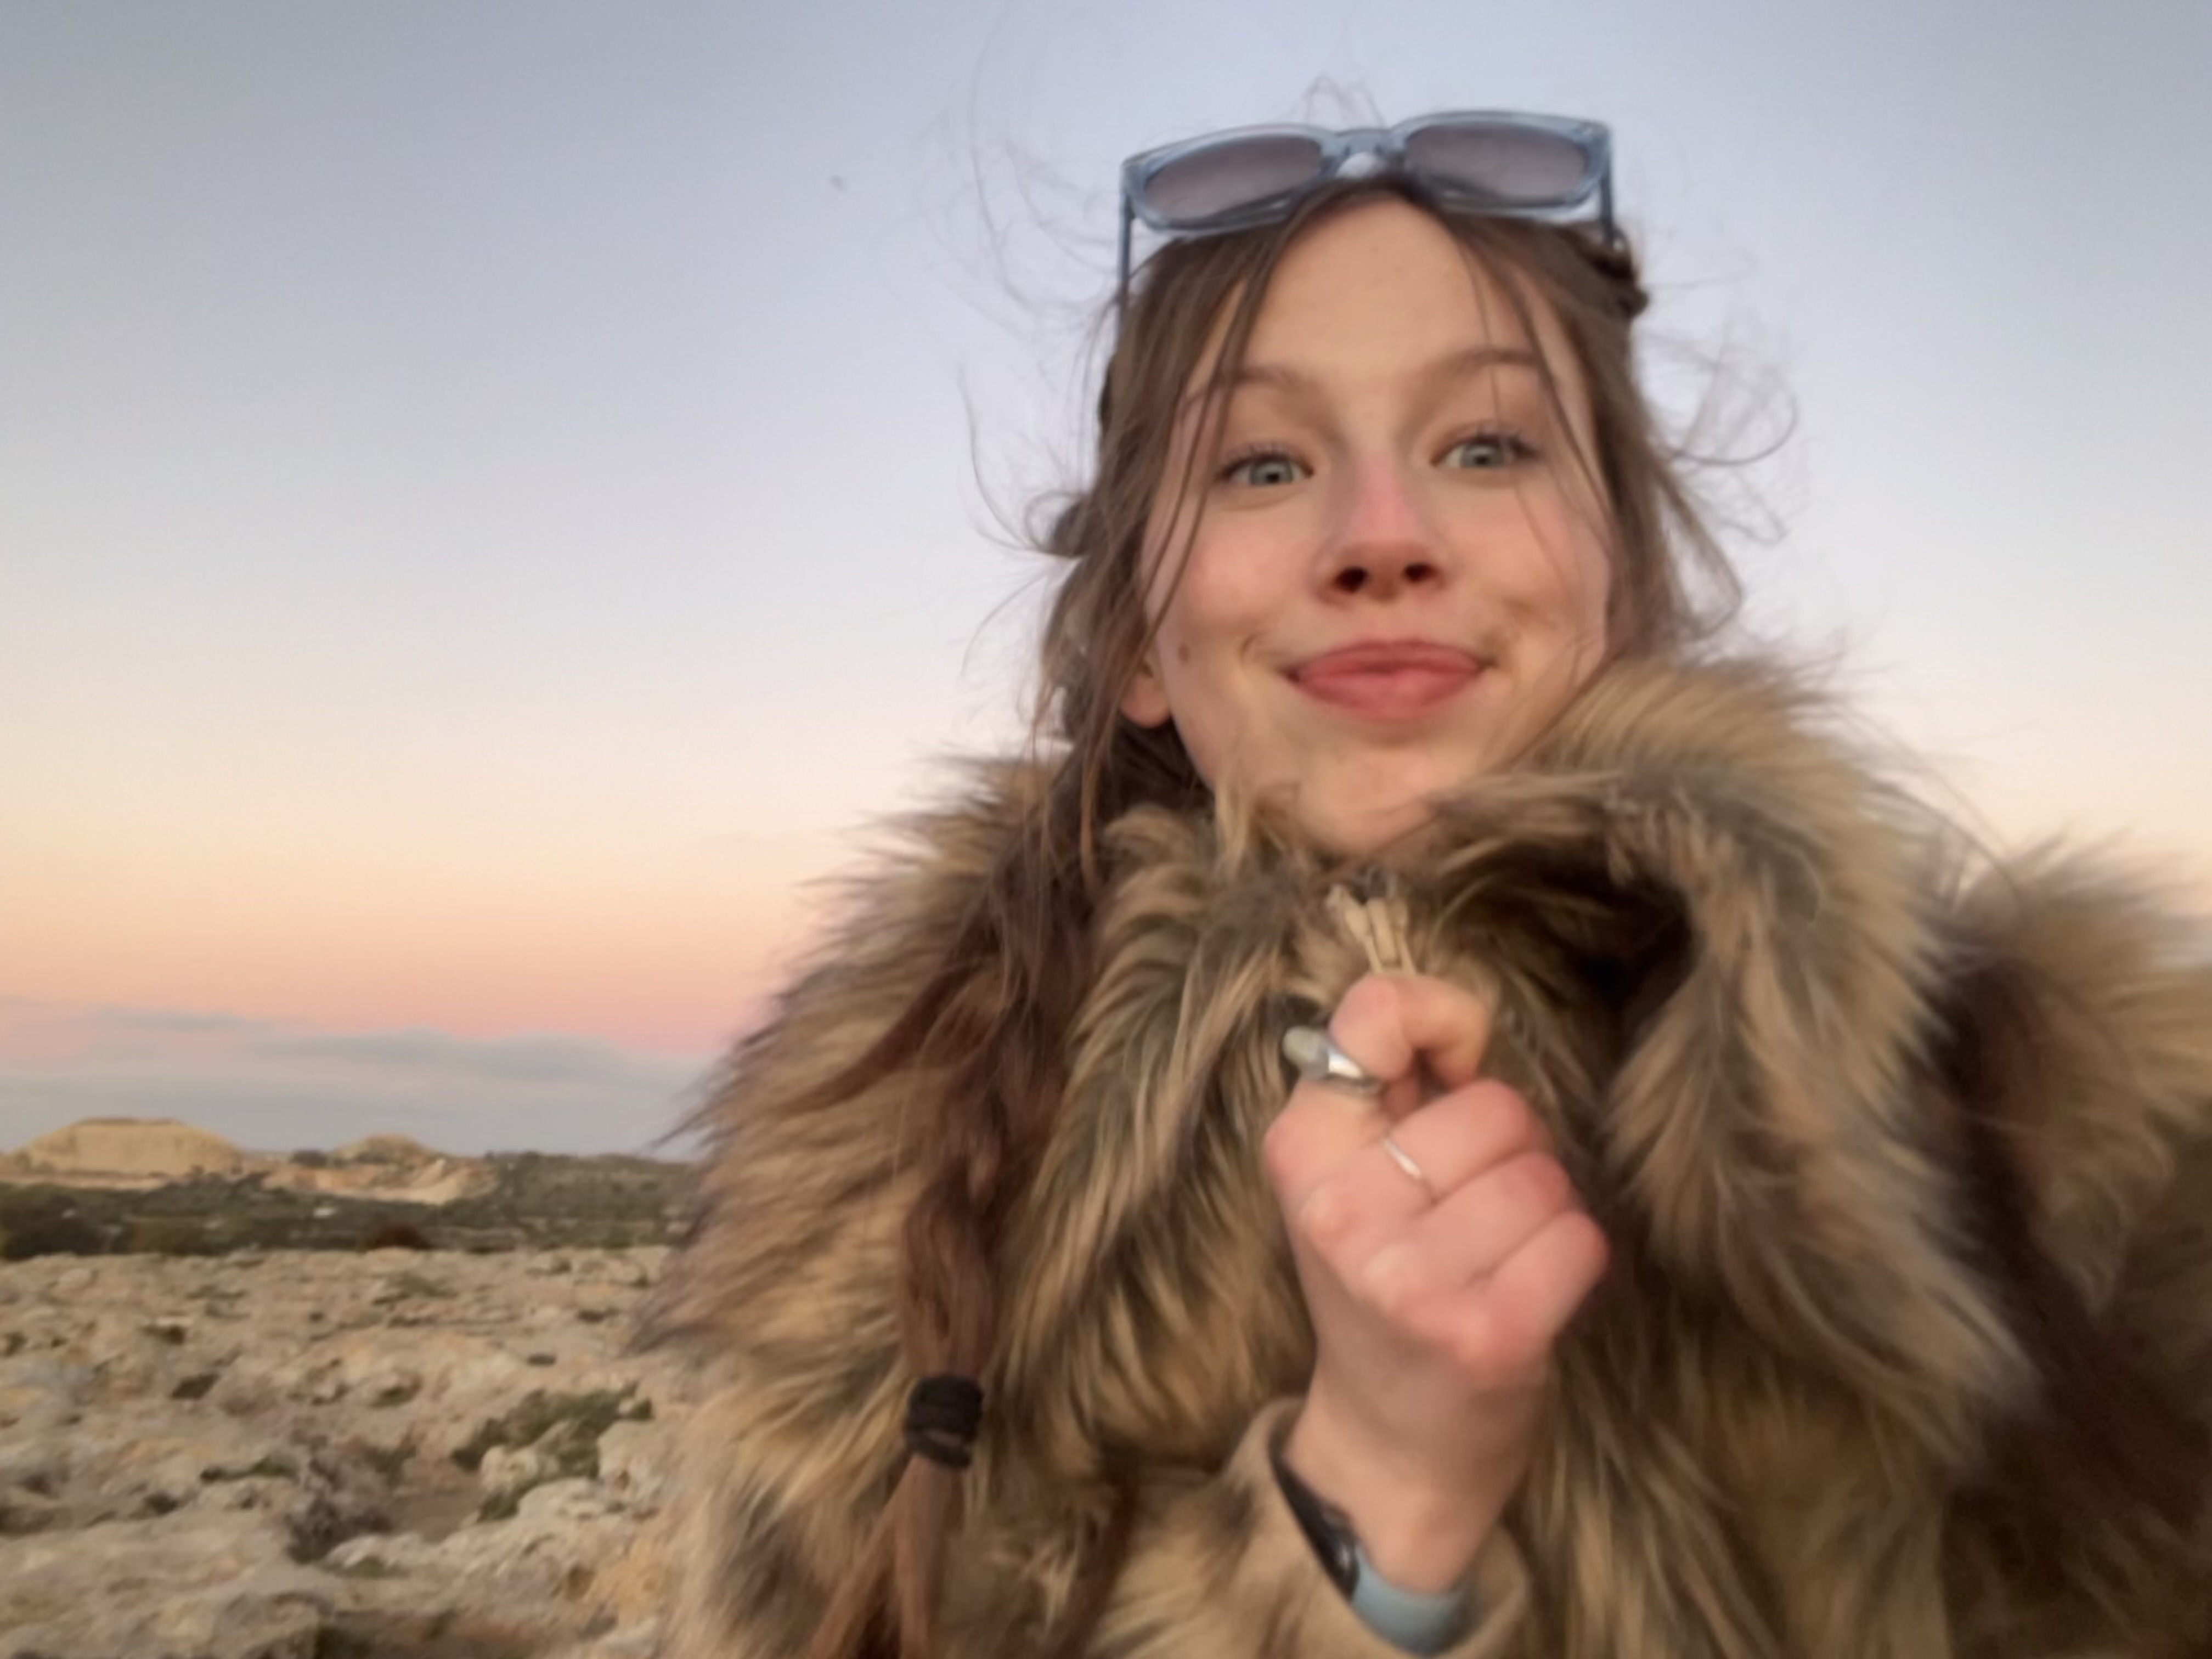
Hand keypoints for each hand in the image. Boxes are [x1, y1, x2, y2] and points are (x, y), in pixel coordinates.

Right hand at [1262, 972, 1606, 1590]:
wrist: (1392, 1444)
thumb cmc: (1391, 1279)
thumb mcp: (1357, 1173)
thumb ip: (1397, 1080)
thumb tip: (1460, 1010)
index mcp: (1300, 1150)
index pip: (1377, 1013)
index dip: (1444, 1018)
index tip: (1454, 1063)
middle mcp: (1342, 1209)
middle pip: (1496, 1105)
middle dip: (1510, 1148)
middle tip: (1471, 1209)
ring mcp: (1409, 1277)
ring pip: (1544, 1175)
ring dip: (1545, 1210)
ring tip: (1499, 1254)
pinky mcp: (1482, 1333)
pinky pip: (1579, 1239)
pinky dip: (1574, 1260)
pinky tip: (1532, 1292)